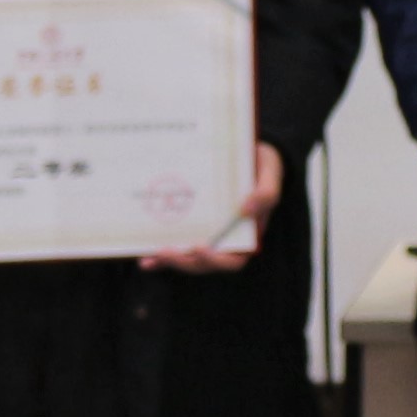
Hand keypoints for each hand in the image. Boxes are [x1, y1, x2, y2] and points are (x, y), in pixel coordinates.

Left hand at [140, 142, 281, 273]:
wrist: (250, 153)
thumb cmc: (262, 167)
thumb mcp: (271, 175)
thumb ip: (265, 193)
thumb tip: (245, 209)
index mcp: (247, 234)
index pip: (233, 259)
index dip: (215, 260)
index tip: (200, 247)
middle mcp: (226, 239)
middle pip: (205, 263)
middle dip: (185, 261)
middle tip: (166, 250)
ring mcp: (208, 234)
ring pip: (188, 257)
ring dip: (169, 260)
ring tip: (152, 254)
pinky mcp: (193, 226)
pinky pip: (178, 244)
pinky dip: (161, 256)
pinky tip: (146, 259)